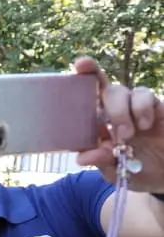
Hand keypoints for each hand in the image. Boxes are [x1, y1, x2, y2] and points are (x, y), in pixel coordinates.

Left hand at [72, 56, 163, 191]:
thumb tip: (82, 157)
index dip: (84, 76)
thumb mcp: (115, 172)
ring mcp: (135, 108)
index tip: (81, 64)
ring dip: (125, 111)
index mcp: (98, 124)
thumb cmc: (135, 172)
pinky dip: (143, 108)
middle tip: (121, 136)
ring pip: (124, 90)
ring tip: (132, 134)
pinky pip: (144, 95)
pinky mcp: (156, 107)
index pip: (85, 96)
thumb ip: (101, 162)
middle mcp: (114, 111)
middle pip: (106, 90)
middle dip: (111, 109)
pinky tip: (147, 125)